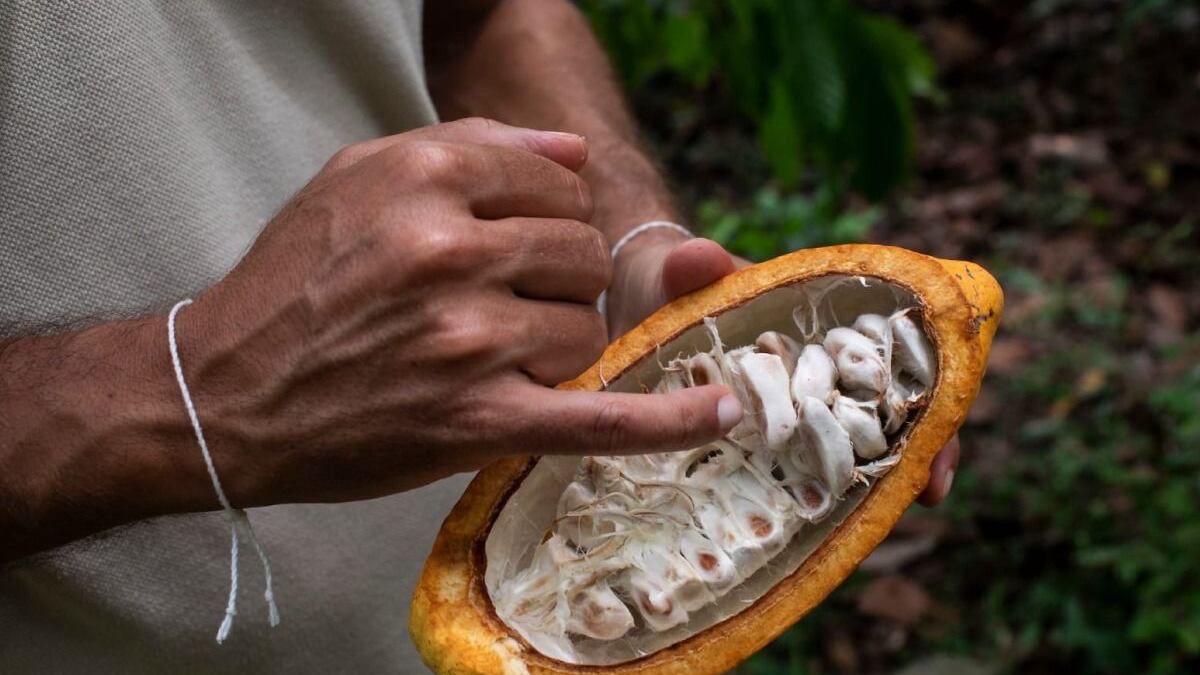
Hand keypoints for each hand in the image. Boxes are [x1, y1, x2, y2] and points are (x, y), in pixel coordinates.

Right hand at [177, 118, 742, 505]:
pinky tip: (718, 411)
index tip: (512, 247)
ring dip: (551, 342)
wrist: (228, 393)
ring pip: (583, 328)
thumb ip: (471, 148)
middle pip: (583, 255)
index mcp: (428, 178)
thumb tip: (574, 155)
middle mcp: (454, 250)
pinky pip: (600, 418)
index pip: (558, 185)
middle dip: (554, 281)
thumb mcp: (357, 178)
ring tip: (481, 356)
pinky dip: (667, 420)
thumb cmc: (293, 283)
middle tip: (493, 307)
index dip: (545, 219)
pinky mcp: (481, 418)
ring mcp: (472, 338)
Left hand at [603, 231, 959, 504]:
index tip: (940, 416)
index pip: (891, 354)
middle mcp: (813, 372)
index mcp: (813, 327)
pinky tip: (820, 530)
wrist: (632, 309)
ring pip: (850, 451)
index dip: (927, 384)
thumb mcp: (678, 273)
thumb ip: (690, 267)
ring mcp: (788, 412)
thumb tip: (699, 259)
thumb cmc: (668, 282)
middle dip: (918, 448)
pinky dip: (818, 500)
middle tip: (927, 488)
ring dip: (875, 483)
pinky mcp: (754, 446)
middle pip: (887, 411)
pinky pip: (797, 477)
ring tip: (881, 518)